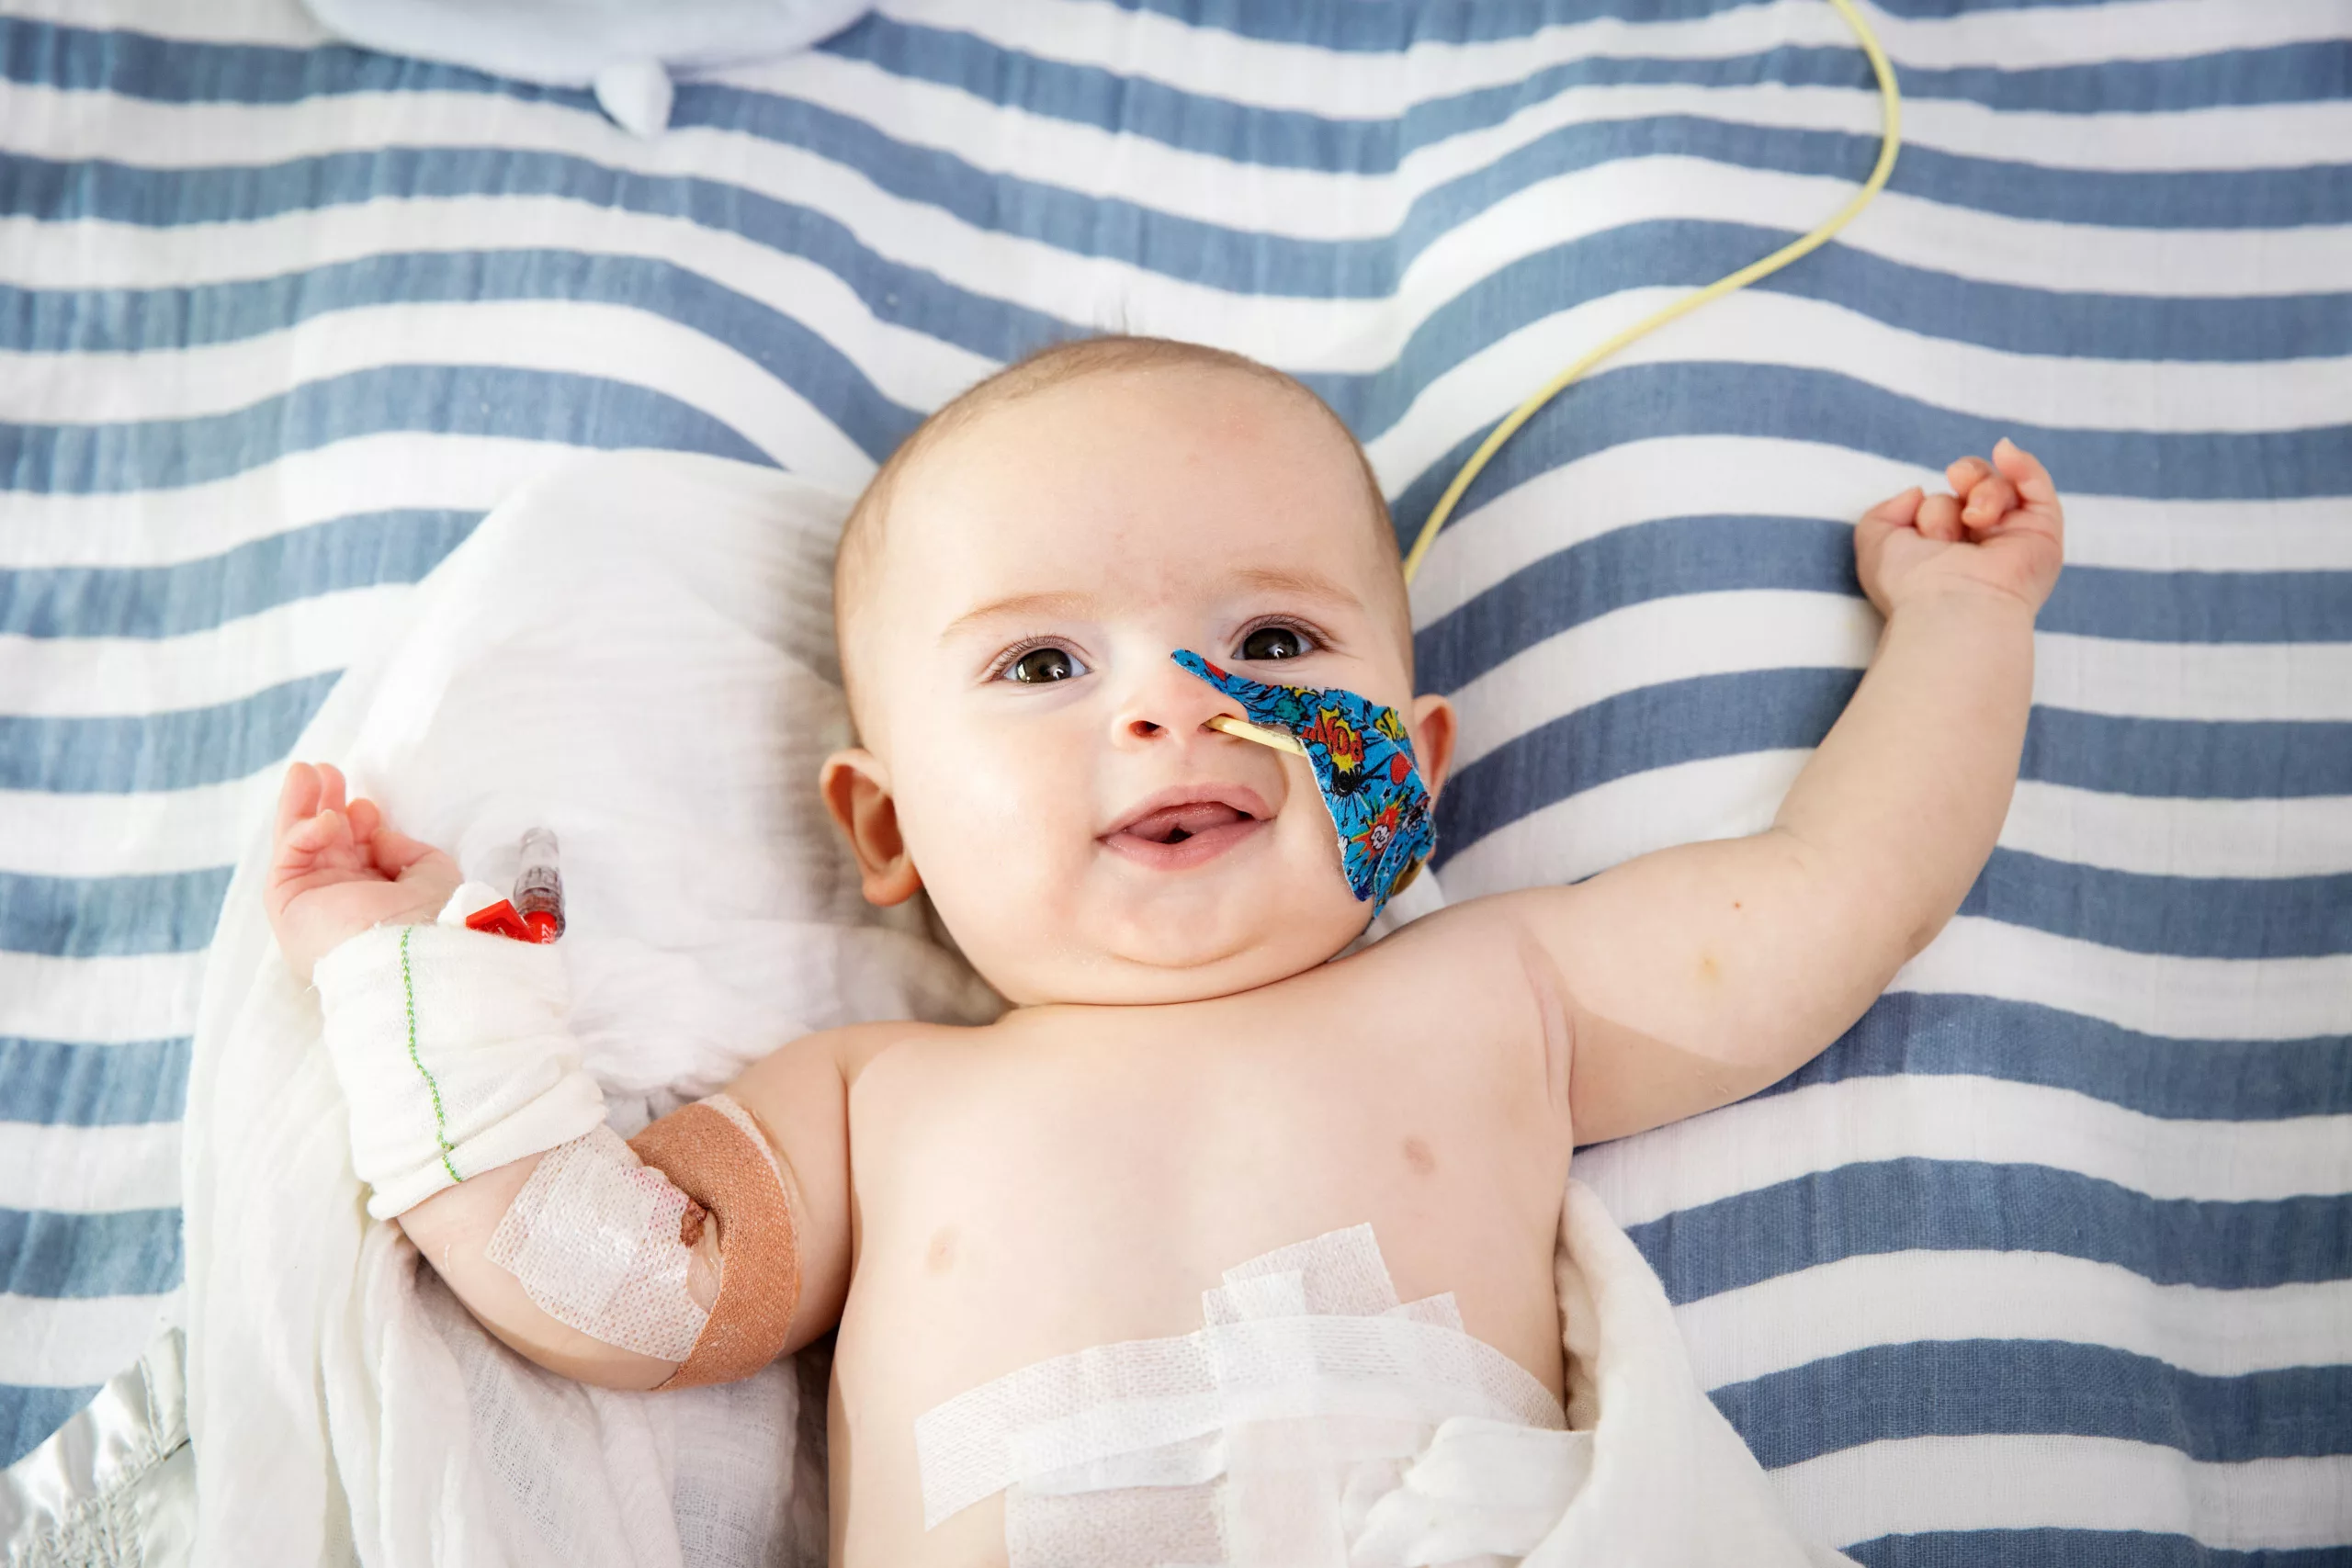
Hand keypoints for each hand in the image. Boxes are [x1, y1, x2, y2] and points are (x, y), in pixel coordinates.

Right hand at [266, 762, 460, 982]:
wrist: (409, 956)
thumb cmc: (429, 918)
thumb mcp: (432, 874)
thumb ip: (405, 850)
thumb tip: (379, 836)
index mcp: (375, 901)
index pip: (358, 855)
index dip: (361, 825)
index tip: (371, 807)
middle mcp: (341, 902)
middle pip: (322, 845)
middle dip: (322, 803)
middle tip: (323, 769)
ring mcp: (312, 904)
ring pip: (296, 845)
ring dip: (300, 806)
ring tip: (305, 770)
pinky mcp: (287, 905)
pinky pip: (288, 858)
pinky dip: (305, 832)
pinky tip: (329, 822)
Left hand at [1855, 438, 2063, 617]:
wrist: (1951, 606)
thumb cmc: (1909, 585)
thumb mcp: (1875, 545)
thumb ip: (1884, 513)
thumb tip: (1918, 492)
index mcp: (1948, 551)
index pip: (1944, 505)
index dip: (1927, 508)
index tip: (1917, 528)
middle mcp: (1982, 545)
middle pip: (1973, 488)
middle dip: (1958, 487)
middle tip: (1953, 511)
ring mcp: (2014, 539)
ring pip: (1999, 486)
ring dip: (1980, 493)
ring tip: (1972, 519)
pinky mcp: (2043, 534)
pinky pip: (2037, 486)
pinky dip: (2022, 464)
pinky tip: (2004, 452)